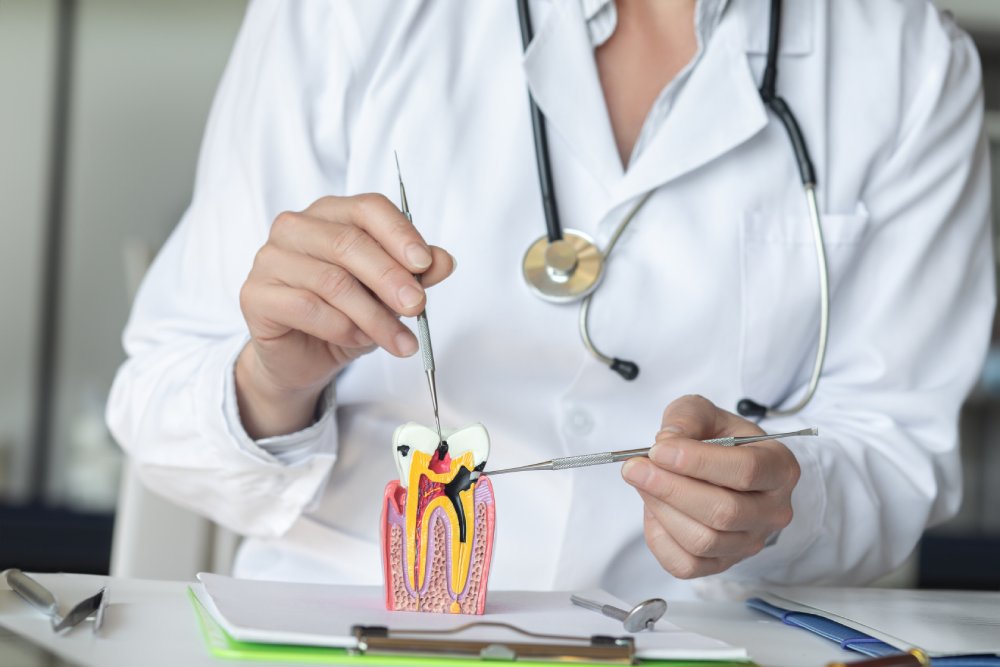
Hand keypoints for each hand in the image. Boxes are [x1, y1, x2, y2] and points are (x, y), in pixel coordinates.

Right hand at [236, 194, 455, 437]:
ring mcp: (270, 258)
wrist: (304, 358)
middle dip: (390, 278)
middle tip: (418, 308)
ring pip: (332, 281)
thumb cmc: (346, 316)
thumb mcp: (389, 296)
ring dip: (373, 316)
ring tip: (397, 340)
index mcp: (331, 214)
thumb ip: (414, 275)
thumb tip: (444, 260)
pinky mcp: (255, 294)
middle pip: (349, 243)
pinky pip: (306, 308)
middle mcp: (296, 227)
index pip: (368, 209)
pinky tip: (359, 341)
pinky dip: (342, 328)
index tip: (425, 264)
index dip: (399, 234)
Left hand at [621, 395, 799, 578]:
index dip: (697, 462)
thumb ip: (687, 418)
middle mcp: (773, 510)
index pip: (745, 470)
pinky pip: (686, 565)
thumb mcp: (704, 413)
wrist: (721, 469)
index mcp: (780, 467)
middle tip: (634, 468)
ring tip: (642, 482)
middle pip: (724, 511)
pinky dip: (660, 538)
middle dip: (671, 489)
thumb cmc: (717, 439)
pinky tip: (653, 509)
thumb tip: (667, 442)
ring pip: (703, 541)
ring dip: (662, 510)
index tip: (658, 450)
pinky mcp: (723, 563)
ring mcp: (751, 542)